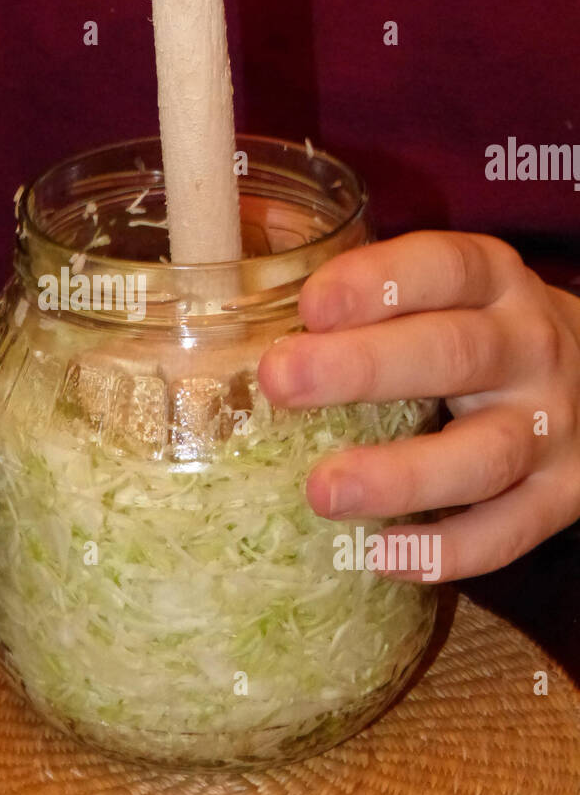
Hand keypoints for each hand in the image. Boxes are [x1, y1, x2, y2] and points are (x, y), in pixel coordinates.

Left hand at [257, 231, 579, 581]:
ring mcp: (553, 426)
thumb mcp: (440, 287)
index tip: (309, 303)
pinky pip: (511, 531)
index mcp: (493, 281)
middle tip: (281, 383)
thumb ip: (358, 273)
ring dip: (402, 476)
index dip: (377, 282)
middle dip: (363, 369)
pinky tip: (382, 558)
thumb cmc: (476, 331)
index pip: (444, 267)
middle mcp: (529, 347)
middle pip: (454, 355)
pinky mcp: (563, 496)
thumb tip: (246, 236)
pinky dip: (449, 550)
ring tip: (322, 490)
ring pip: (485, 454)